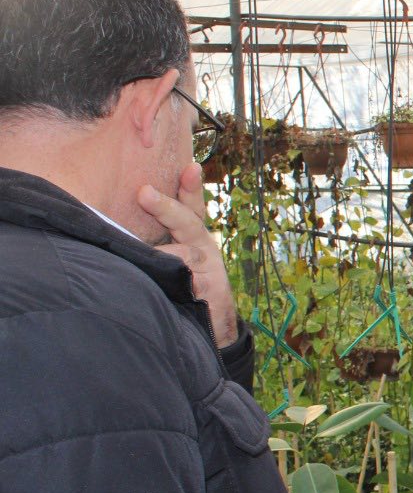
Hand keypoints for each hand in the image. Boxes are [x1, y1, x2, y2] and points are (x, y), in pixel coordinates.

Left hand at [138, 163, 237, 346]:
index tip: (190, 167)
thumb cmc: (185, 287)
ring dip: (163, 256)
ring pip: (183, 254)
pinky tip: (169, 284)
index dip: (191, 187)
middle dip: (166, 207)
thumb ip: (159, 241)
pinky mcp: (210, 292)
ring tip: (148, 258)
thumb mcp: (174, 258)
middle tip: (144, 192)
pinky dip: (174, 281)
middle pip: (188, 221)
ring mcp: (211, 270)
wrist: (212, 324)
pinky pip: (186, 282)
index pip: (192, 206)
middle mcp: (205, 247)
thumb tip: (120, 222)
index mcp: (194, 236)